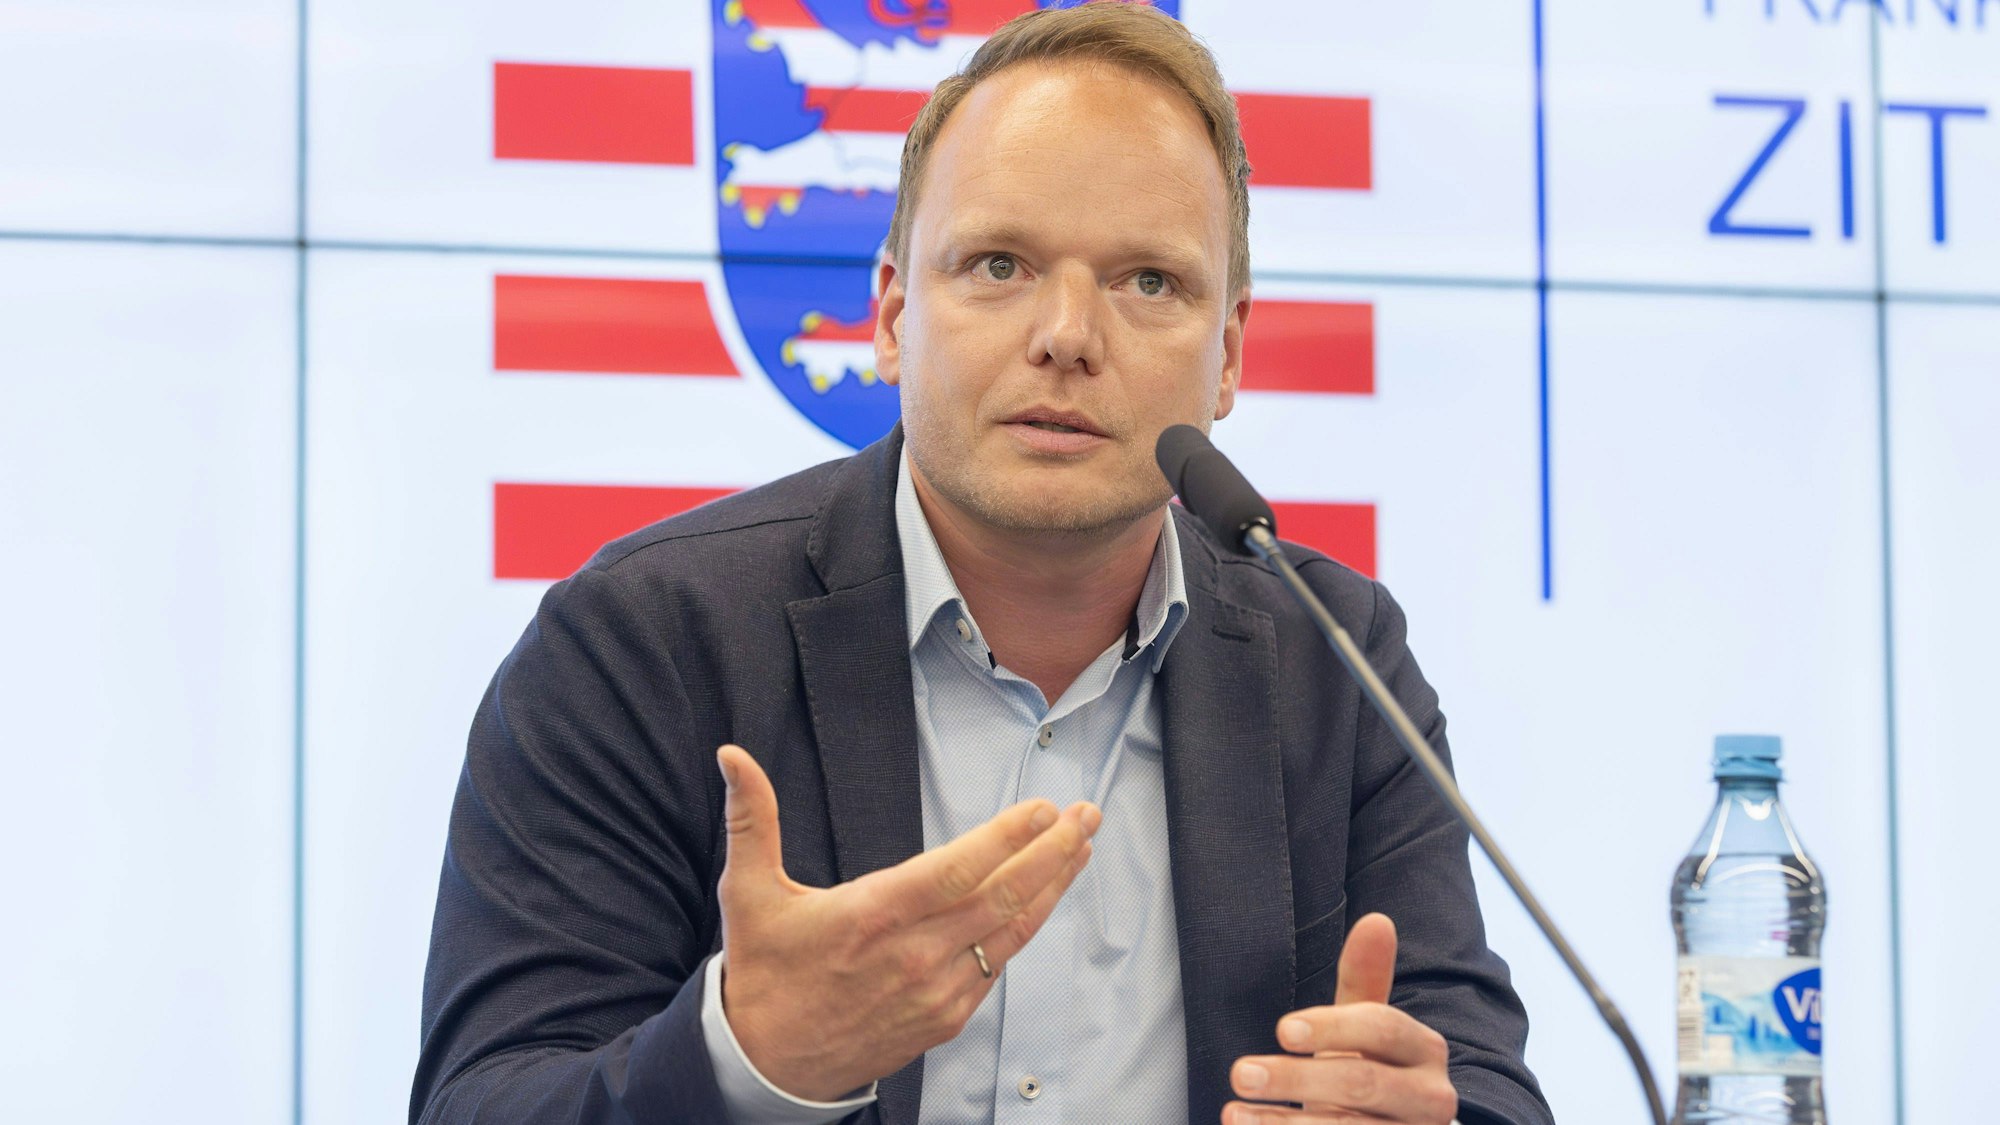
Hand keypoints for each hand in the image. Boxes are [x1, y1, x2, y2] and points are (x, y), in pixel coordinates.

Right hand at [714, 744, 1099, 1101]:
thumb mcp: (749, 891)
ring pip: (1010, 933)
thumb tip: (732, 755)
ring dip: (1052, 887)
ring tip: (1082, 848)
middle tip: (1087, 816)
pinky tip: (1043, 898)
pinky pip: (998, 968)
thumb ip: (752, 819)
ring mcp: (935, 991)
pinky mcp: (945, 1019)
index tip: (1044, 809)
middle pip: (1001, 897)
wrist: (766, 1064)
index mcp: (872, 915)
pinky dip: (1026, 929)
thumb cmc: (763, 970)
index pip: (958, 871)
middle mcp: (913, 955)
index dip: (1007, 839)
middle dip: (1052, 853)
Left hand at [1224, 913, 1457, 1123]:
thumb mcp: (1364, 1027)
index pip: (1382, 1028)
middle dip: (1296, 1078)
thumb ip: (1366, 978)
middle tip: (1239, 1073)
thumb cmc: (1366, 1071)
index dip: (1331, 1027)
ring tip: (1235, 1110)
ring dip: (1286, 1121)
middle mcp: (1431, 1098)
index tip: (1281, 1030)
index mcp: (1424, 1049)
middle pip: (1362, 1082)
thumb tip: (1377, 919)